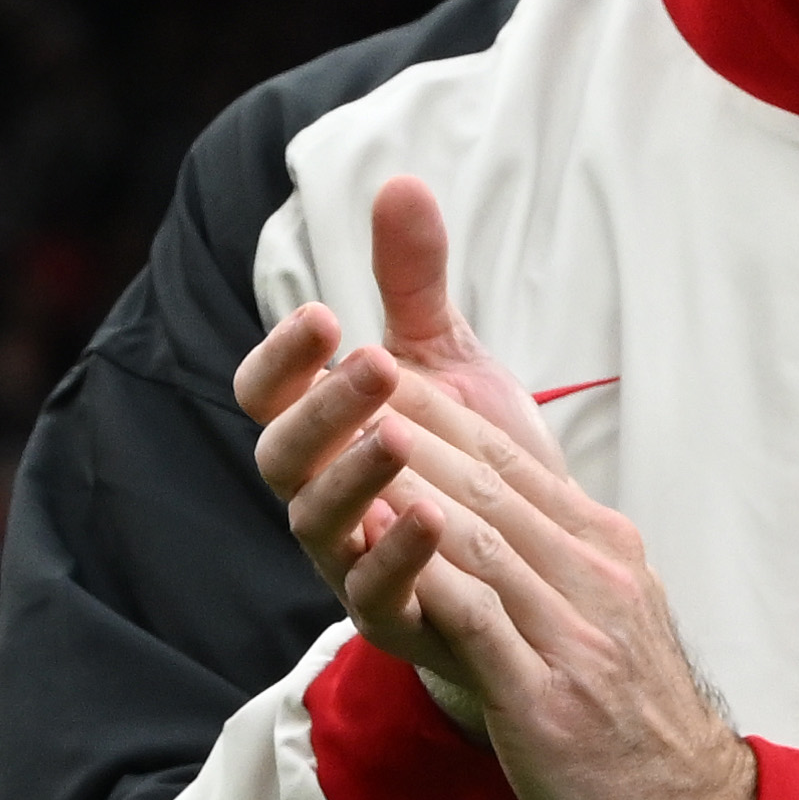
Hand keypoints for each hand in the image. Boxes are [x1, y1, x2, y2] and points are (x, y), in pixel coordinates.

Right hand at [234, 177, 564, 692]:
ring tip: (398, 437)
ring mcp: (350, 560)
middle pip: (280, 455)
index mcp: (320, 432)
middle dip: (321, 408)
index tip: (321, 312)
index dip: (281, 357)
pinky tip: (436, 514)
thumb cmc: (467, 458)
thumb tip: (401, 182)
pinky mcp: (398, 616)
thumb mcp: (446, 363)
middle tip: (375, 362)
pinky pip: (376, 595)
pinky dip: (397, 556)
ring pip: (317, 523)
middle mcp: (319, 495)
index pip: (266, 391)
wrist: (533, 562)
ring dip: (352, 478)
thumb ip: (414, 284)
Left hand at [360, 380, 758, 799]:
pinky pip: (477, 619)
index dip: (442, 410)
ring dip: (409, 480)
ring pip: (481, 535)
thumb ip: (555, 565)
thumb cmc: (634, 724)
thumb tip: (495, 515)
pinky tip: (376, 544)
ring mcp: (576, 635)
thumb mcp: (604, 621)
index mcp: (604, 552)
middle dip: (414, 422)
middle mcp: (595, 577)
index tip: (380, 369)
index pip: (513, 462)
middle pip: (491, 482)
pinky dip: (424, 572)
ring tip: (346, 435)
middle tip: (344, 373)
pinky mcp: (548, 699)